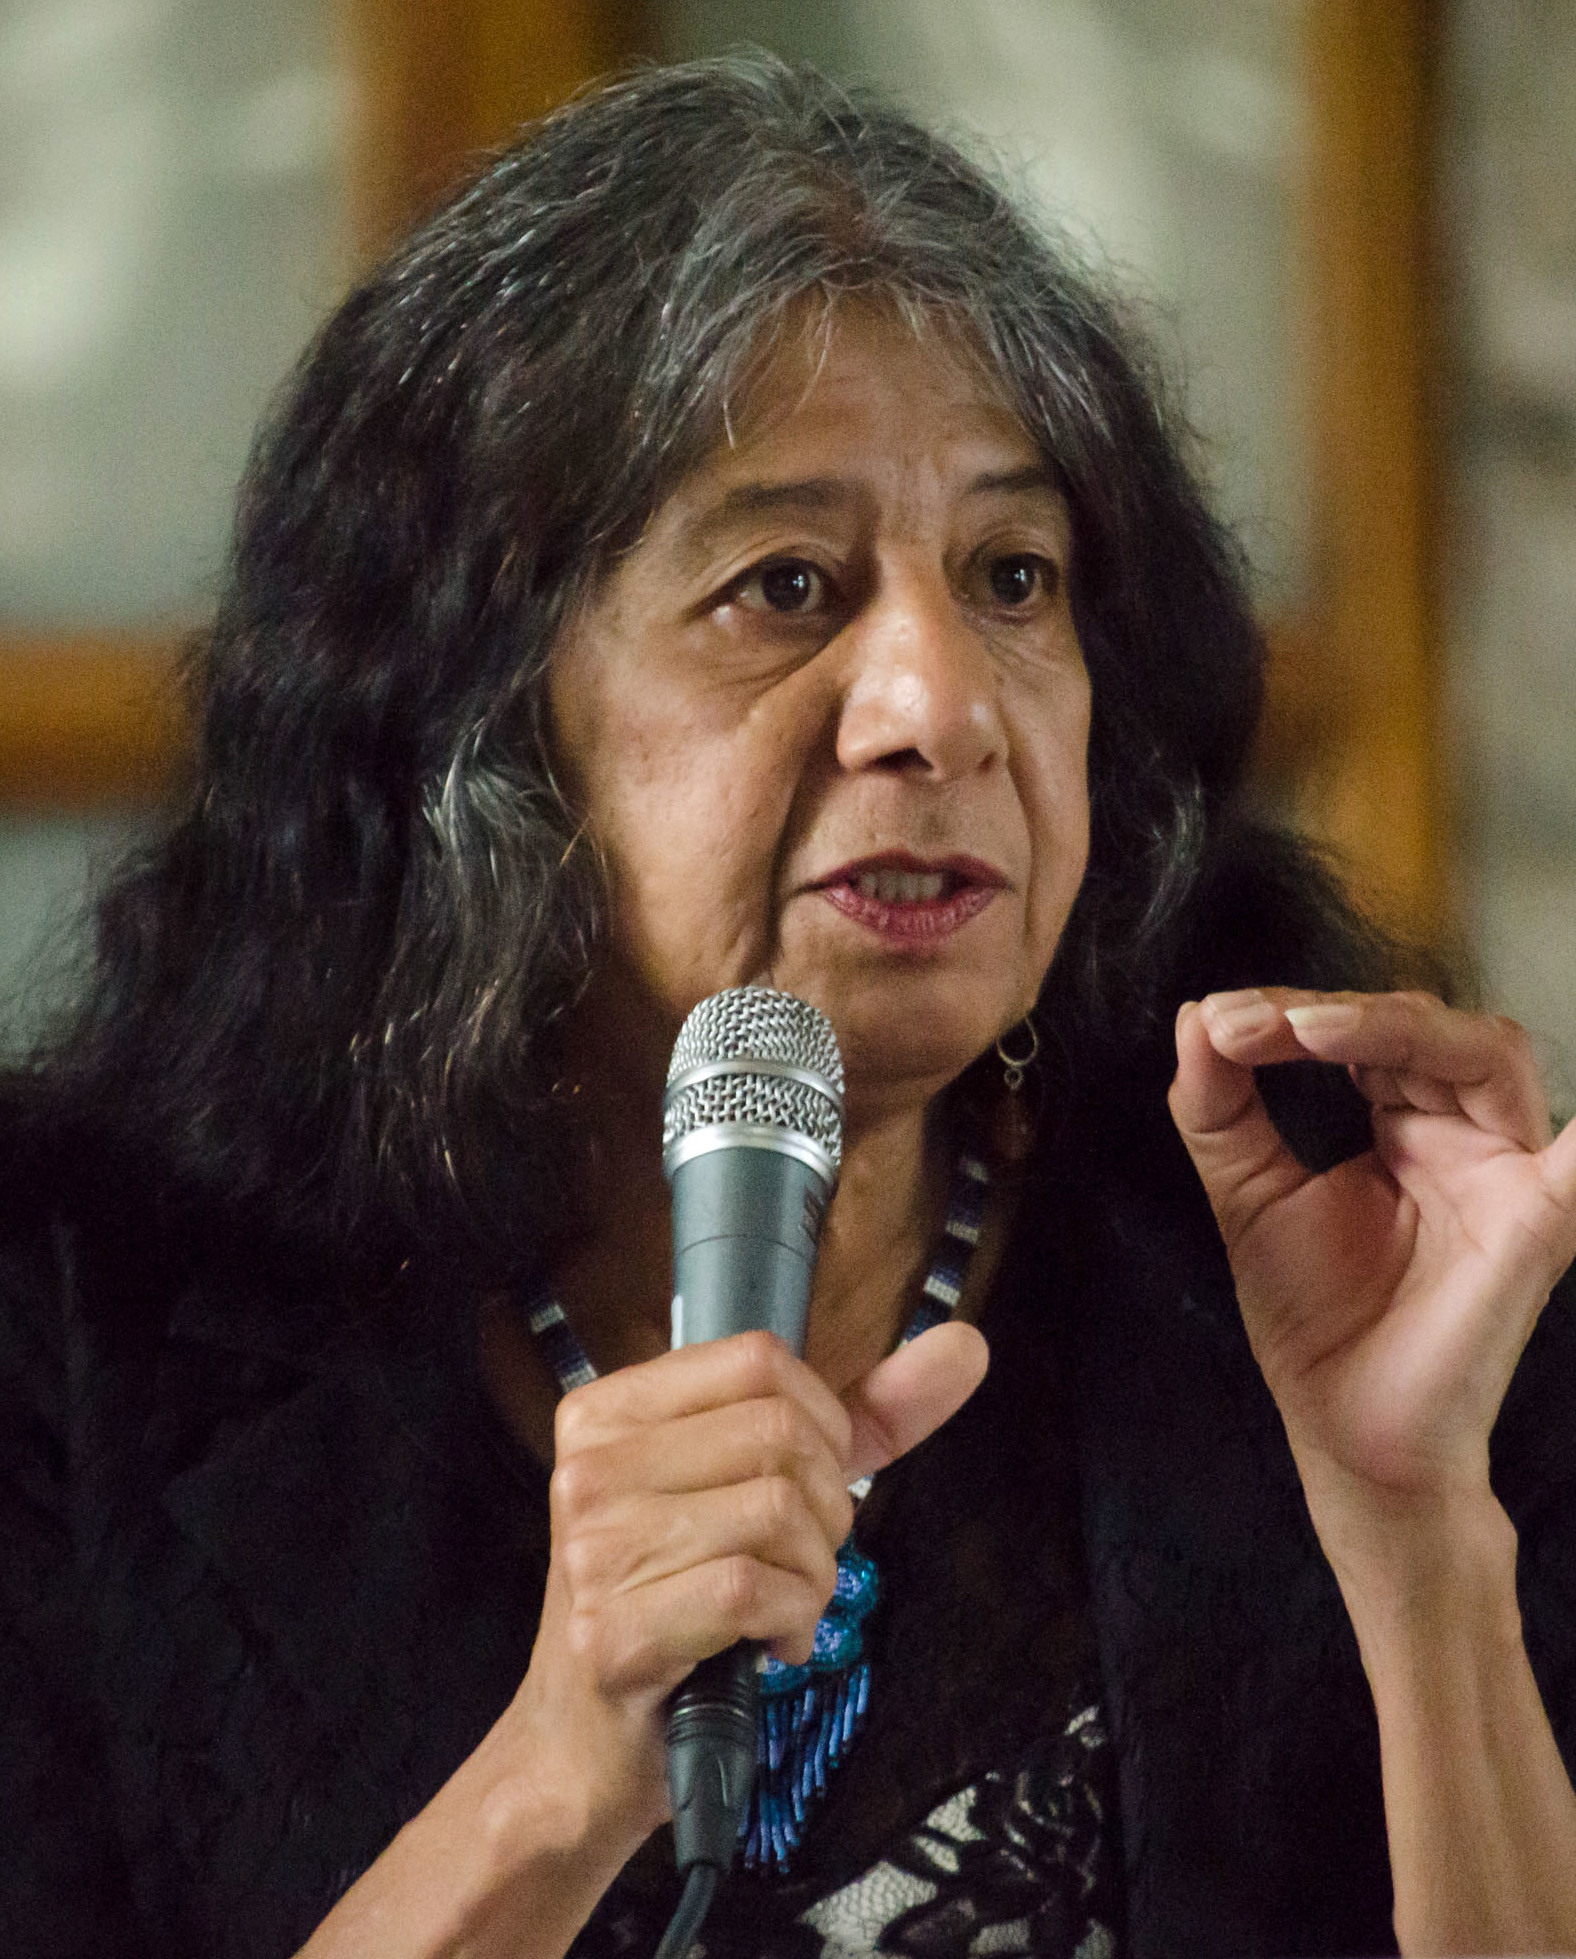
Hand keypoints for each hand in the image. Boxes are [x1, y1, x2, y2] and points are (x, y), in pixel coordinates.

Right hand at [497, 1323, 986, 1860]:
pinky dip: (793, 1621)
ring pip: (777, 1511)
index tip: (812, 1479)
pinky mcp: (616, 1630)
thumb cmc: (677, 1599)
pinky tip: (771, 1643)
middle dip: (828, 1507)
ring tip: (784, 1604)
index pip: (759, 1359)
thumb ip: (863, 1418)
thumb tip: (965, 1344)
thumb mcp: (760, 1487)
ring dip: (814, 1574)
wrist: (587, 1742)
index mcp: (609, 1411)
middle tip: (801, 1558)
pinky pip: (755, 1591)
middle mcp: (589, 1466)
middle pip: (778, 1433)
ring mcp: (594, 1548)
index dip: (822, 1421)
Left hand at [1169, 988, 1575, 1559]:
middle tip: (1250, 1023)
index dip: (1293, 1013)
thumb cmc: (1314, 1320)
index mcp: (1404, 1124)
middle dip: (1332, 1011)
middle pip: (1422, 1027)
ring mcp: (1505, 1174)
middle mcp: (1463, 1137)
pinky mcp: (1537, 1222)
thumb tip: (1195, 1017)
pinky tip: (1573, 1118)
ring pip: (1484, 1052)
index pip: (1364, 1032)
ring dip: (1392, 1028)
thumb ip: (1220, 1109)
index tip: (1218, 1022)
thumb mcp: (1249, 1194)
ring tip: (1306, 1030)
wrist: (1346, 1432)